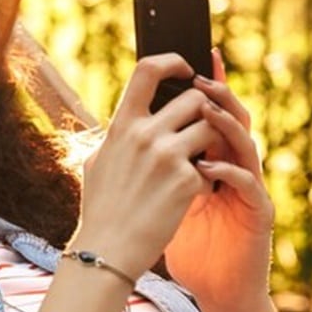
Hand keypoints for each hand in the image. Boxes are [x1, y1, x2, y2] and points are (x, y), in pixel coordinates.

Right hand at [72, 53, 222, 277]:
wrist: (108, 250)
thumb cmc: (101, 209)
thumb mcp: (99, 162)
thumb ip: (120, 136)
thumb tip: (132, 117)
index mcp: (122, 125)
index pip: (148, 69)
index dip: (173, 61)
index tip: (186, 68)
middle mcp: (145, 134)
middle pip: (195, 98)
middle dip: (204, 112)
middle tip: (200, 131)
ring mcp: (167, 156)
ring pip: (211, 127)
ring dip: (212, 142)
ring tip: (198, 163)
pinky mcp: (186, 181)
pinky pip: (211, 165)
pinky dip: (206, 180)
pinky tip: (190, 196)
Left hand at [163, 50, 274, 311]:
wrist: (215, 287)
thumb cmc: (190, 243)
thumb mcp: (168, 195)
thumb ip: (158, 165)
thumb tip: (128, 133)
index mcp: (216, 160)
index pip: (213, 114)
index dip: (207, 86)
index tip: (192, 57)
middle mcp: (237, 168)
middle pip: (233, 120)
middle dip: (217, 97)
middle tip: (198, 78)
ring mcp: (250, 189)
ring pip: (246, 146)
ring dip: (226, 126)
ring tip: (206, 111)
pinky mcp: (258, 213)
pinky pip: (248, 186)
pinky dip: (230, 173)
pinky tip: (210, 166)